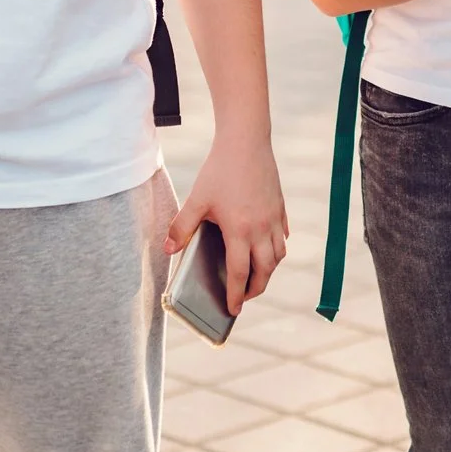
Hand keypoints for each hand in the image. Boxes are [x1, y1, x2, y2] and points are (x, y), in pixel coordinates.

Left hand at [165, 133, 288, 315]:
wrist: (246, 142)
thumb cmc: (219, 170)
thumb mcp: (197, 199)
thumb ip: (182, 227)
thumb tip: (168, 251)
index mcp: (240, 231)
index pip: (240, 273)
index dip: (236, 295)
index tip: (233, 310)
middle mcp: (262, 229)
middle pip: (265, 270)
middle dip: (256, 288)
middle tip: (244, 297)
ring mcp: (274, 218)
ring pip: (279, 255)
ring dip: (269, 270)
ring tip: (257, 274)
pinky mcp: (280, 206)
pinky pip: (283, 234)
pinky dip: (277, 246)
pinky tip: (268, 245)